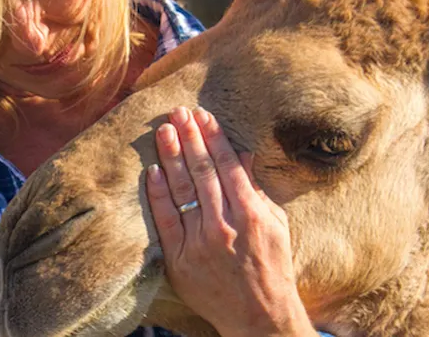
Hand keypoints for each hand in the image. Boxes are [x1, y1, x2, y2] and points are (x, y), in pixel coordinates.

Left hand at [146, 107, 315, 336]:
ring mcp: (200, 242)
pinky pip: (165, 220)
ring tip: (164, 130)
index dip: (214, 137)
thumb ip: (257, 188)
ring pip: (182, 189)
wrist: (258, 316)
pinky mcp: (180, 259)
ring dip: (172, 156)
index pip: (228, 165)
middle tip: (178, 112)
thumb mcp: (276, 224)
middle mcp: (224, 225)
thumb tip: (243, 153)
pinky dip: (158, 194)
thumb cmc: (272, 267)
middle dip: (190, 137)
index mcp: (251, 214)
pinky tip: (152, 170)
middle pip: (202, 171)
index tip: (203, 115)